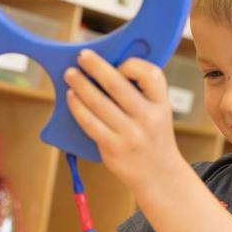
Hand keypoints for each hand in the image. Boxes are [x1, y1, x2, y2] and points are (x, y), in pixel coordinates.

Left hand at [64, 49, 181, 191]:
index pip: (151, 74)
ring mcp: (130, 134)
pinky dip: (78, 107)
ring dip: (80, 85)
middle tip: (82, 56)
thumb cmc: (152, 134)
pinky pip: (90, 123)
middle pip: (117, 85)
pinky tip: (71, 97)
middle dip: (96, 67)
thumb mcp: (157, 111)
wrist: (158, 174)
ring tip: (70, 74)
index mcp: (161, 104)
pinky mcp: (113, 148)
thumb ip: (140, 92)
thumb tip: (104, 68)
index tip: (118, 62)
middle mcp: (148, 118)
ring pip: (98, 103)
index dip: (132, 65)